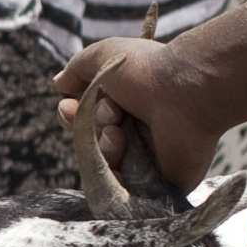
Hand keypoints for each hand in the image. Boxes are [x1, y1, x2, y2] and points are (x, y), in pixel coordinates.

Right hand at [57, 35, 214, 191]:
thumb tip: (59, 84)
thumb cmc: (147, 71)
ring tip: (122, 135)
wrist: (187, 96)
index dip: (72, 115)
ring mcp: (146, 159)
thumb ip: (77, 68)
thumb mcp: (104, 56)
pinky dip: (115, 177)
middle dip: (91, 129)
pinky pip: (122, 191)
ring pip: (102, 165)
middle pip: (90, 142)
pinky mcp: (157, 184)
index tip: (69, 106)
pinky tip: (123, 159)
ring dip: (104, 147)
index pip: (85, 119)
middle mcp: (135, 131)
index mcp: (125, 103)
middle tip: (112, 115)